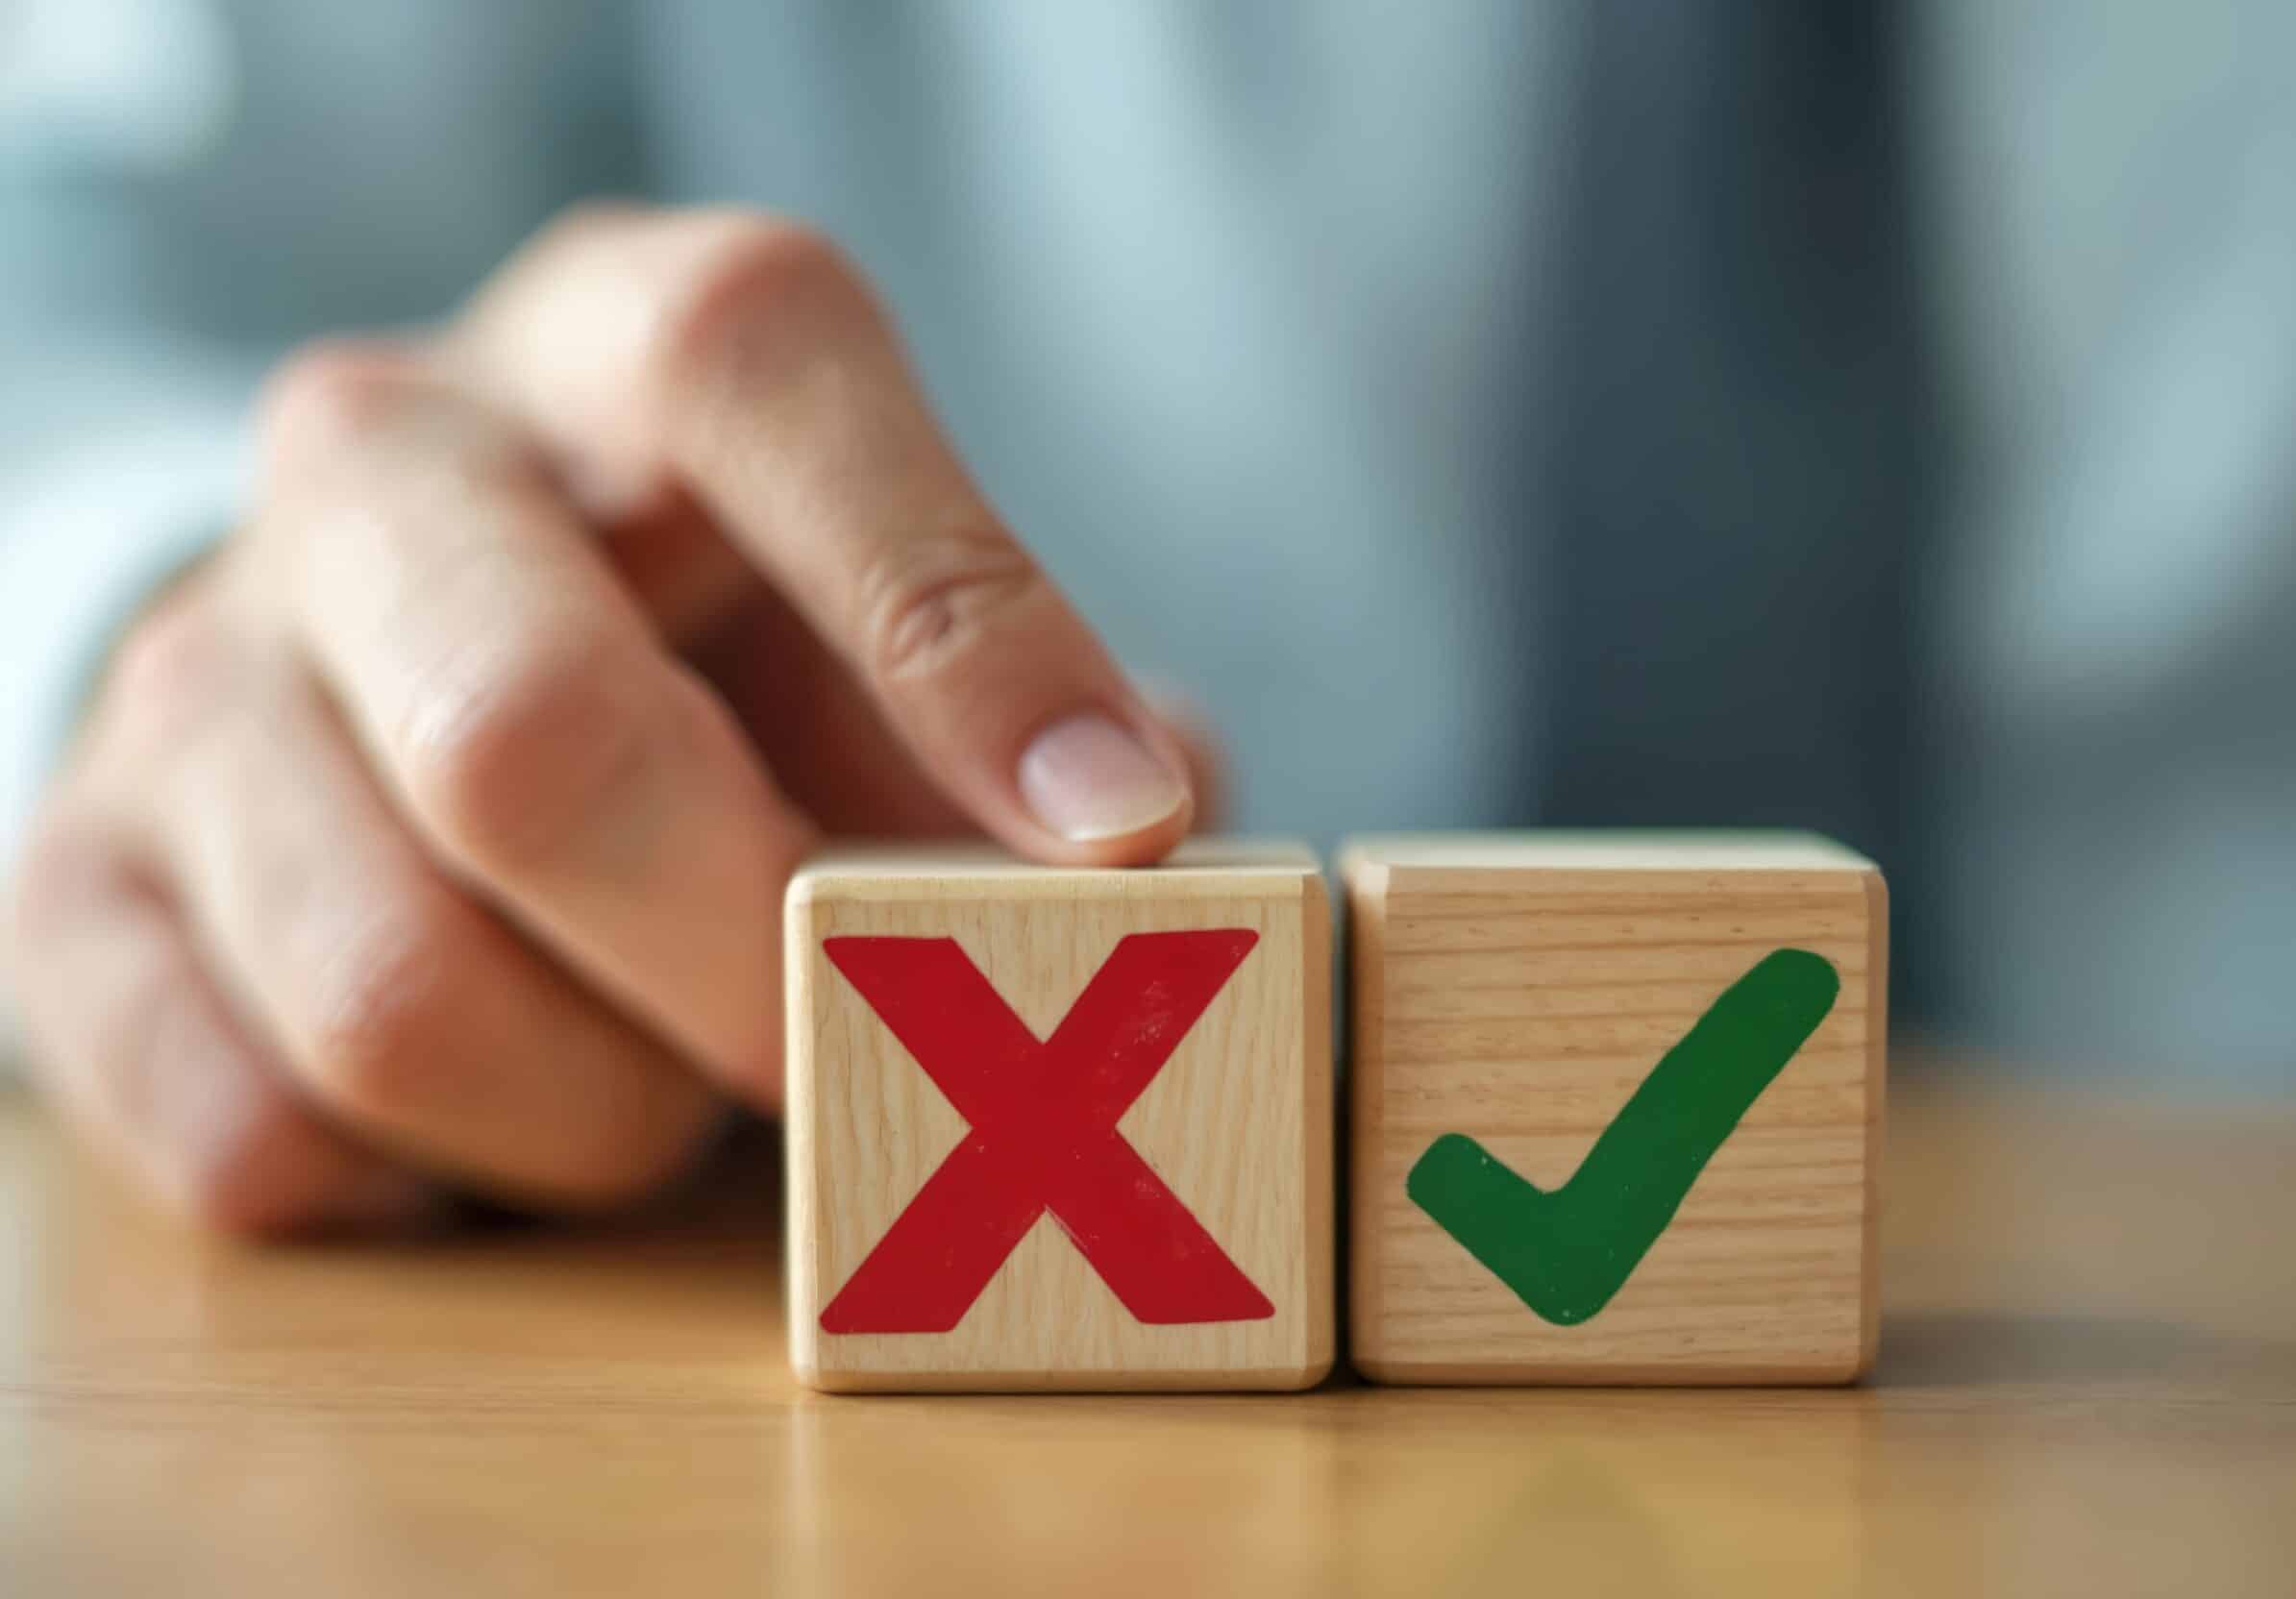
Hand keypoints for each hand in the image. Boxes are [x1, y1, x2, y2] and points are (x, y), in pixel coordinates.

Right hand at [4, 207, 1218, 1233]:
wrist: (386, 623)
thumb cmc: (722, 629)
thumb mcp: (886, 609)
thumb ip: (1030, 723)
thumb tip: (1155, 883)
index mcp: (624, 343)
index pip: (760, 385)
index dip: (964, 629)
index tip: (1123, 836)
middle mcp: (383, 465)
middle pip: (528, 742)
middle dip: (748, 965)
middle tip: (864, 1053)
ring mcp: (198, 674)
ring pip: (394, 991)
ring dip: (604, 1114)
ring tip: (678, 1087)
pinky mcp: (77, 880)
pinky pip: (256, 1135)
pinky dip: (439, 1187)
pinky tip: (511, 1114)